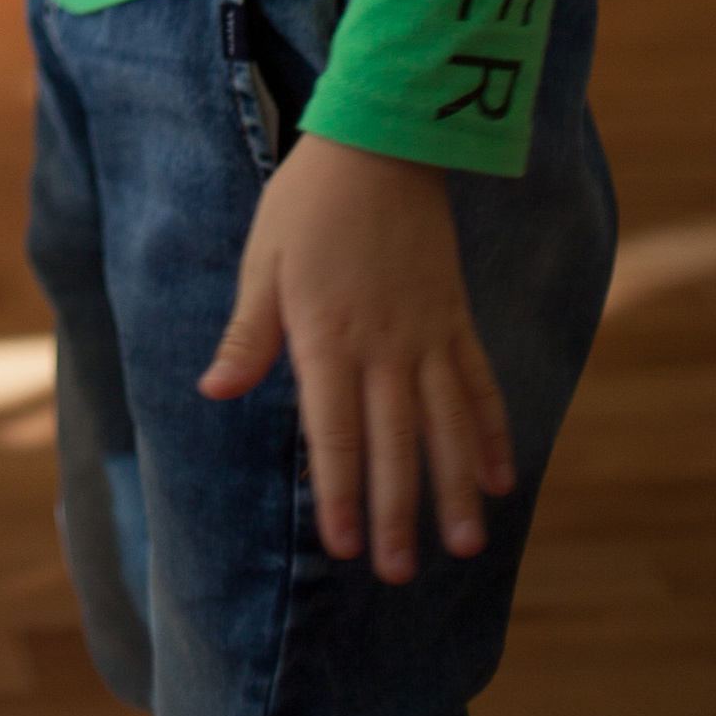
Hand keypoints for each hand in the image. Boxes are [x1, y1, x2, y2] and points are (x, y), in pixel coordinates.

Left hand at [200, 132, 515, 581]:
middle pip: (394, 443)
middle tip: (401, 573)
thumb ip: (248, 333)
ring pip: (447, 425)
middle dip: (396, 511)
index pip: (334, 433)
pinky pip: (480, 384)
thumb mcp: (263, 259)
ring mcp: (427, 334)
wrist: (381, 142)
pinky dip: (492, 431)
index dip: (340, 492)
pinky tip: (501, 477)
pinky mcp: (456, 316)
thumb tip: (214, 390)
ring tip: (463, 545)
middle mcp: (384, 346)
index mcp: (327, 335)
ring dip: (455, 487)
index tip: (344, 546)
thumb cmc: (307, 201)